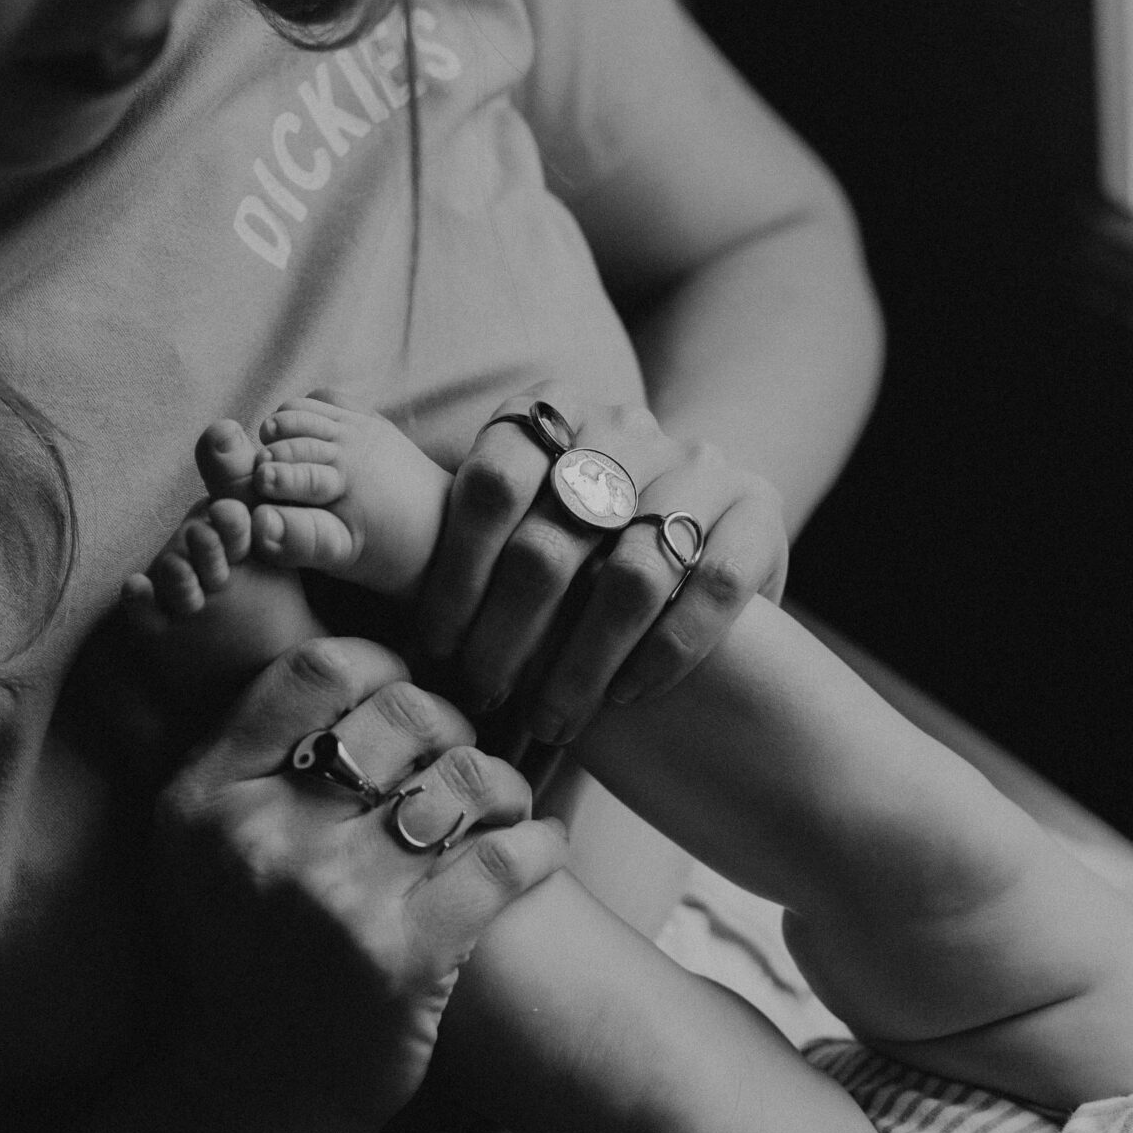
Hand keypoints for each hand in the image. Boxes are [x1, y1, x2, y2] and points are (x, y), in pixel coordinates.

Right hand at [149, 637, 565, 1132]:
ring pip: (467, 779)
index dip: (384, 666)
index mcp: (205, 798)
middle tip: (464, 756)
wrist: (248, 1102)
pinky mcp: (404, 959)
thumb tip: (354, 664)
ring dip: (505, 784)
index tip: (407, 695)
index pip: (318, 669)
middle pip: (406, 712)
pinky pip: (505, 859)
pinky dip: (539, 844)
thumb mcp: (199, 850)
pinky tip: (540, 846)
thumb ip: (250, 758)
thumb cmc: (240, 958)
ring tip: (505, 804)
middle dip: (455, 724)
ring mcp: (335, 901)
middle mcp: (264, 839)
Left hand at [414, 395, 788, 747]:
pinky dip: (665, 652)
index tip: (433, 648)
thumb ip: (465, 545)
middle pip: (554, 538)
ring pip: (635, 573)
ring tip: (553, 718)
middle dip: (508, 636)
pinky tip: (628, 695)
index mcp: (553, 413)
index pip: (491, 481)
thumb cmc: (574, 553)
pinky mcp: (760, 509)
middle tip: (484, 698)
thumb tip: (371, 598)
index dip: (456, 572)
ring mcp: (701, 463)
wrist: (697, 537)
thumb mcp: (515, 527)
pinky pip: (713, 586)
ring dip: (583, 663)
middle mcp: (628, 426)